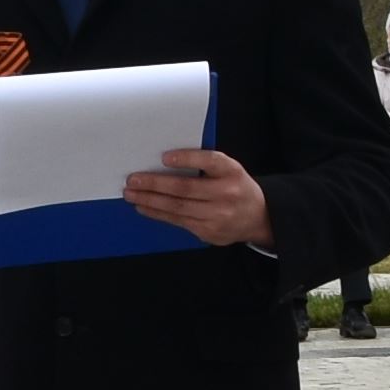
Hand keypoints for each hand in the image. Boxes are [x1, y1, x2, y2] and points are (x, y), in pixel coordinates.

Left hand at [125, 147, 271, 247]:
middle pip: (185, 189)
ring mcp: (217, 217)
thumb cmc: (236, 186)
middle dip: (154, 184)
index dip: (186, 158)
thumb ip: (204, 163)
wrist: (258, 217)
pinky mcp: (208, 232)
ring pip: (177, 208)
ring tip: (131, 194)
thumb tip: (164, 162)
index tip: (164, 157)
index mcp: (231, 172)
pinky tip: (144, 207)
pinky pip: (178, 221)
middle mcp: (226, 194)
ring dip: (150, 201)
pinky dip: (158, 213)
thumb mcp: (228, 168)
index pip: (209, 161)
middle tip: (133, 180)